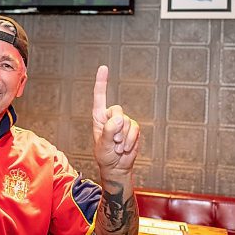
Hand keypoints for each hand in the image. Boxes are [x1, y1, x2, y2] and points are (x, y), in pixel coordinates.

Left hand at [92, 65, 139, 179]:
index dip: (102, 82)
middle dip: (117, 128)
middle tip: (113, 142)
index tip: (103, 67)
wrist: (117, 167)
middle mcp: (111, 116)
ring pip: (128, 122)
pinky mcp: (133, 128)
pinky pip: (135, 130)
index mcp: (99, 116)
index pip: (100, 96)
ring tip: (118, 147)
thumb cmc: (104, 155)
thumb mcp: (103, 145)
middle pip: (117, 110)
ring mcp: (123, 122)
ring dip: (124, 138)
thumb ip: (109, 131)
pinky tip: (125, 148)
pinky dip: (131, 141)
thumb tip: (119, 118)